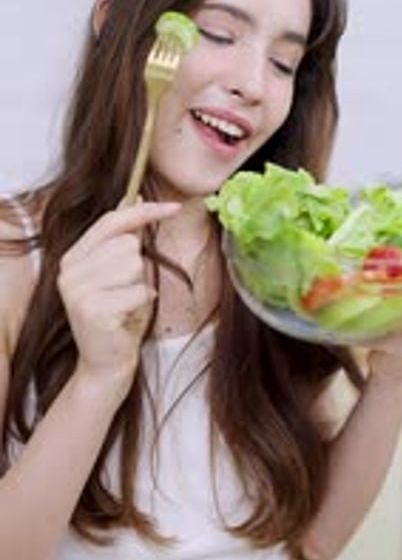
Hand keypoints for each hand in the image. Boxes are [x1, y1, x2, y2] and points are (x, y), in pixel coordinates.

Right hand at [57, 201, 179, 386]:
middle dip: (138, 265)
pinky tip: (128, 315)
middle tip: (126, 290)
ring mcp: (77, 291)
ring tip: (126, 303)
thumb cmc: (118, 316)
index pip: (111, 221)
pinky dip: (143, 301)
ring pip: (133, 265)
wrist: (106, 363)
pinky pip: (138, 290)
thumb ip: (124, 236)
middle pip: (126, 243)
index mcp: (73, 257)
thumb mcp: (120, 272)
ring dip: (139, 284)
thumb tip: (138, 197)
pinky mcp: (92, 311)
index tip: (174, 207)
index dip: (144, 212)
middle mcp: (69, 271)